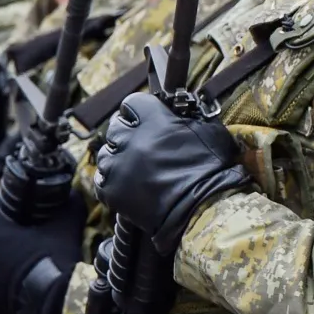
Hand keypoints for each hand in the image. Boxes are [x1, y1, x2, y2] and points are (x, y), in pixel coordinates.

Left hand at [0, 196, 83, 313]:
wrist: (53, 302)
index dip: (7, 204)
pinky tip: (16, 283)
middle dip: (0, 231)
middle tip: (24, 232)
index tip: (23, 207)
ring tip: (21, 259)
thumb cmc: (53, 257)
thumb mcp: (65, 225)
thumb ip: (68, 205)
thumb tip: (74, 195)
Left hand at [94, 91, 248, 252]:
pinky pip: (101, 179)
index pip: (132, 103)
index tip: (144, 119)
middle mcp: (131, 138)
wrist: (204, 210)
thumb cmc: (212, 170)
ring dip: (118, 158)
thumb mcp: (208, 132)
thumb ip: (189, 117)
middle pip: (115, 127)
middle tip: (141, 145)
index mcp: (153, 120)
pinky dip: (112, 180)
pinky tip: (127, 184)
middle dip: (127, 133)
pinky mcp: (111, 190)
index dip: (138, 111)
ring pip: (105, 153)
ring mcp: (118, 165)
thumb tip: (180, 113)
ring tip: (135, 168)